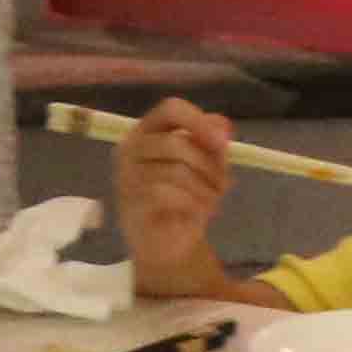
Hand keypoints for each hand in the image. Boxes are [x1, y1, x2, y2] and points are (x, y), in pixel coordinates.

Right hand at [113, 98, 237, 298]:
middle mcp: (131, 148)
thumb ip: (213, 145)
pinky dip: (194, 204)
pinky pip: (169, 195)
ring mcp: (128, 176)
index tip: (222, 142)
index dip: (198, 121)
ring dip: (206, 190)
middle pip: (176, 143)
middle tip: (223, 185)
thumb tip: (224, 125)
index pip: (171, 109)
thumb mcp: (206, 168)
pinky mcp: (132, 203)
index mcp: (148, 132)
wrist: (165, 242)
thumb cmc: (184, 198)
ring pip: (176, 172)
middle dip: (209, 166)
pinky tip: (199, 213)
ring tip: (212, 202)